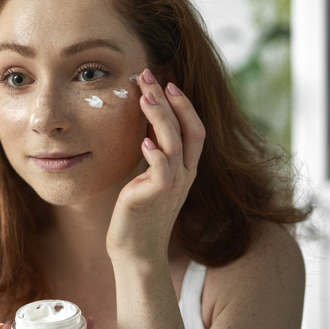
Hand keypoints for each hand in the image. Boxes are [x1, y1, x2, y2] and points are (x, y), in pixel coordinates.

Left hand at [106, 68, 204, 263]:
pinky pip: (161, 171)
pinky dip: (155, 154)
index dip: (184, 104)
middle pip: (188, 129)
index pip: (193, 129)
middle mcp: (185, 175)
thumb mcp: (148, 179)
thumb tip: (147, 131)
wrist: (136, 252)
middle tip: (150, 76)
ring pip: (175, 144)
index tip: (166, 81)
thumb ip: (153, 157)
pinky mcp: (155, 197)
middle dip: (171, 100)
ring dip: (161, 117)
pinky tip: (144, 141)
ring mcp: (172, 186)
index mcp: (185, 169)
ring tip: (145, 97)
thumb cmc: (138, 215)